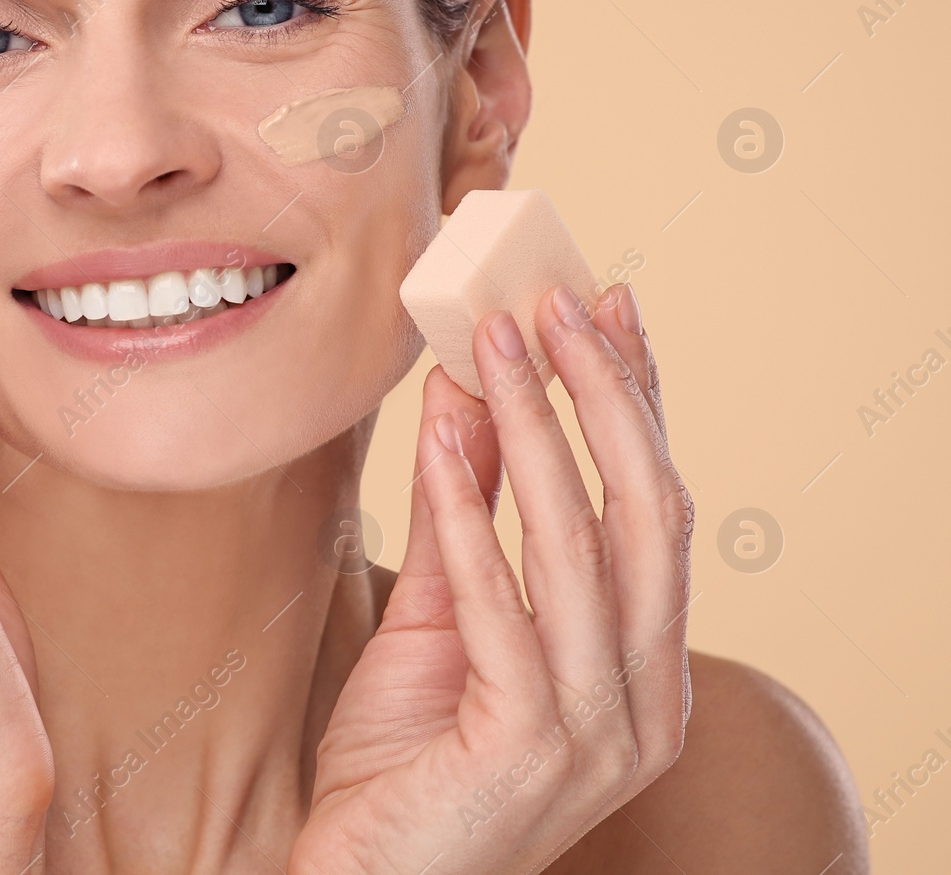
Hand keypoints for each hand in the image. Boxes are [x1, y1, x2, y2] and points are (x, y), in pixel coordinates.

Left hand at [294, 284, 693, 873]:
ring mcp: (598, 733)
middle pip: (646, 516)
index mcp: (644, 665)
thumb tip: (472, 389)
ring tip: (492, 345)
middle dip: (603, 397)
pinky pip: (501, 609)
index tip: (605, 307)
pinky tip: (442, 437)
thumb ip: (467, 511)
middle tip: (556, 303)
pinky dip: (472, 515)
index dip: (635, 402)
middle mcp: (645, 700)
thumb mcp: (443, 614)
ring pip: (583, 550)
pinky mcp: (528, 751)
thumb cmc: (406, 758)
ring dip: (536, 433)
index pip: (655, 507)